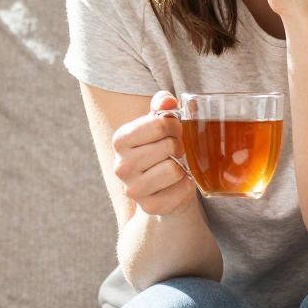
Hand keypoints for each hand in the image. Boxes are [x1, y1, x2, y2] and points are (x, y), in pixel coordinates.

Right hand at [111, 90, 198, 216]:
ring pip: (174, 169)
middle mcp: (121, 166)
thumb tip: (168, 100)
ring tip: (176, 167)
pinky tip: (178, 184)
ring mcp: (133, 189)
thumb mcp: (159, 125)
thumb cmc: (161, 150)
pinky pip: (181, 190)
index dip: (175, 125)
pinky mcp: (150, 207)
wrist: (162, 189)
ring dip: (182, 167)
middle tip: (177, 151)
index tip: (175, 130)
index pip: (159, 124)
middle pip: (169, 146)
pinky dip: (186, 186)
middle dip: (179, 146)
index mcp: (121, 140)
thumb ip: (162, 106)